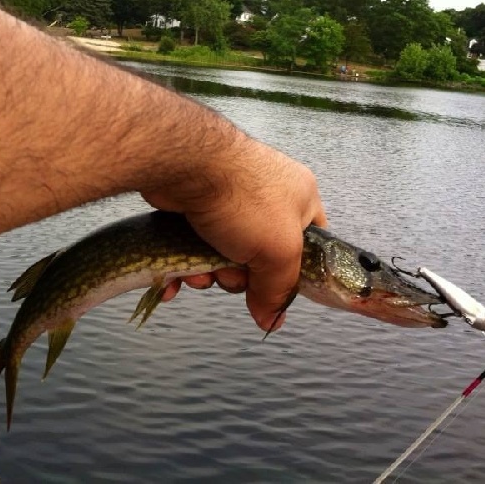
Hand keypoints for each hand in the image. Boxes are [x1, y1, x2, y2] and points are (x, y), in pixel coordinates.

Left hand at [144, 134, 327, 332]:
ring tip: (197, 274)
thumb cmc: (243, 201)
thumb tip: (272, 320)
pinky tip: (174, 278)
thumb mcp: (278, 252)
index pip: (310, 242)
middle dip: (240, 276)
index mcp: (300, 197)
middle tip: (229, 274)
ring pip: (223, 254)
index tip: (274, 289)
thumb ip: (278, 290)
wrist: (184, 163)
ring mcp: (228, 197)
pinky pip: (194, 244)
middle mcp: (267, 194)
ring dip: (209, 274)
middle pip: (260, 256)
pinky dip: (185, 264)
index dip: (295, 271)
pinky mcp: (193, 203)